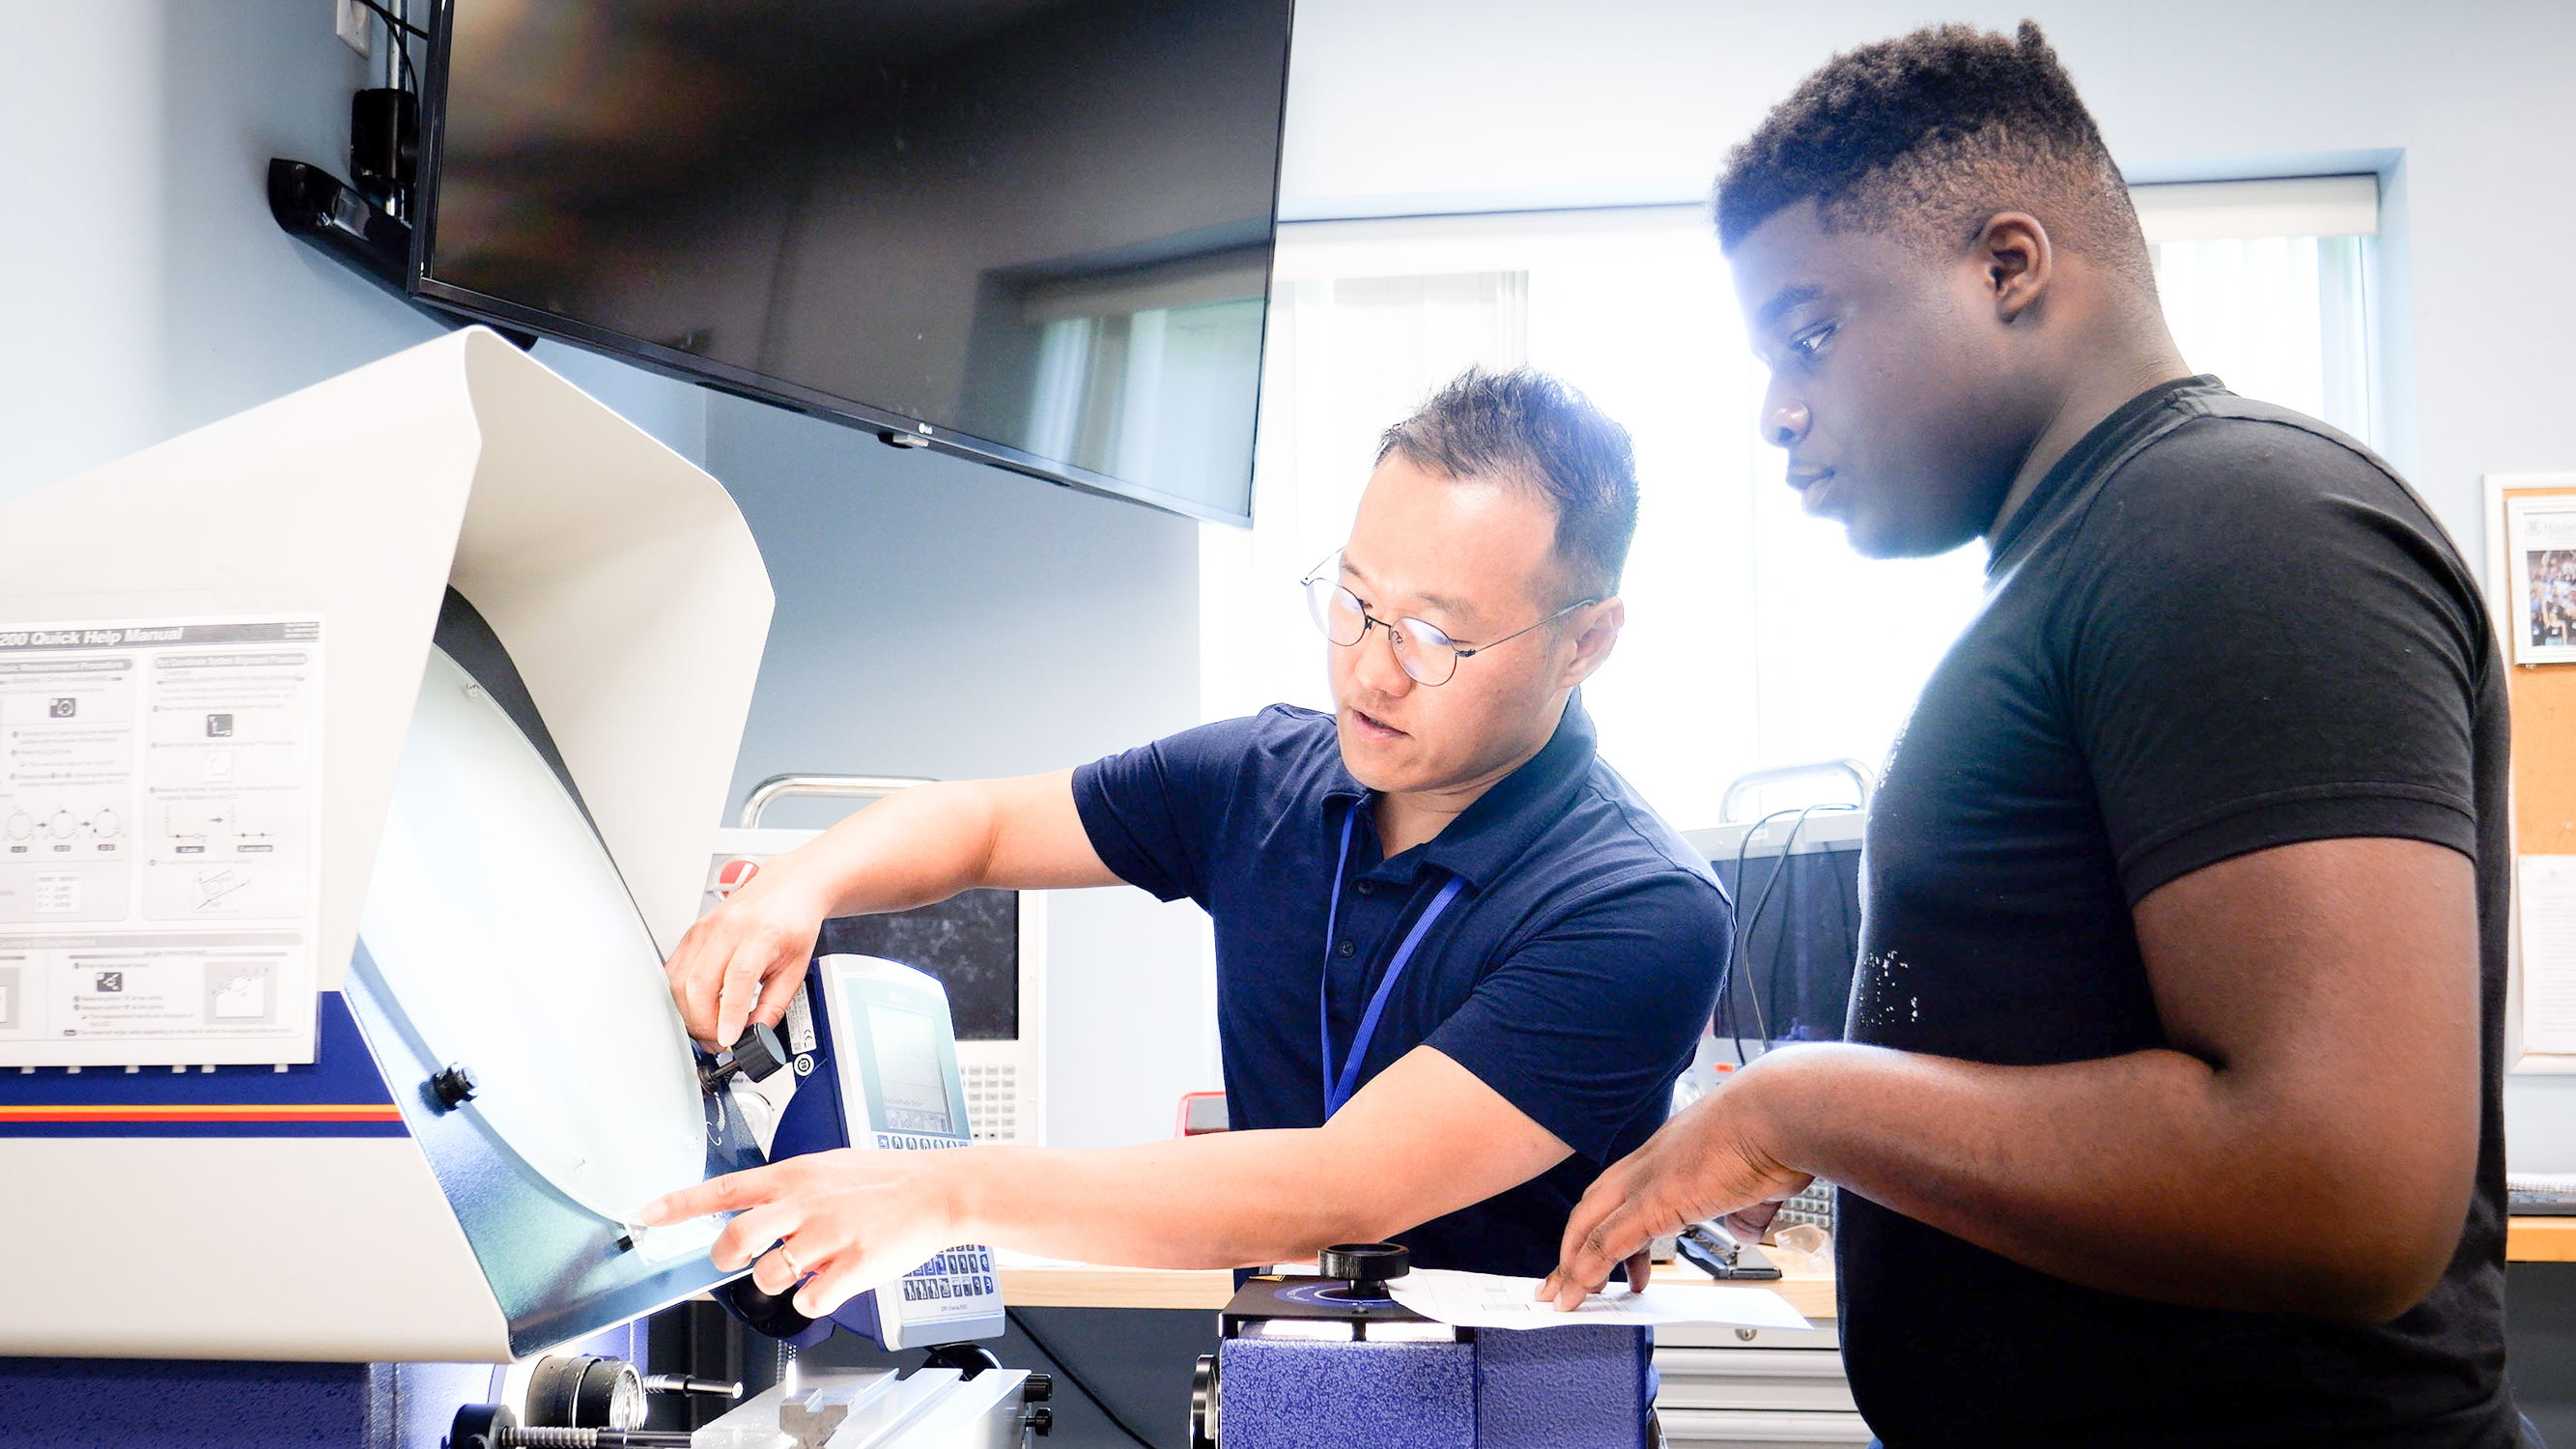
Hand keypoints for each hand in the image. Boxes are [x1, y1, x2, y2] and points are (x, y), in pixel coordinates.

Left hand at [637, 1148, 974, 1317]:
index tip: (647, 1214)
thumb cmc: (888, 1179)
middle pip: (737, 1238)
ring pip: (771, 1276)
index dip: (680, 1204)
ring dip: (778, 1282)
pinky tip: (831, 1285)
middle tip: (739, 1261)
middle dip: (728, 1259)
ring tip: (804, 1270)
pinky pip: (811, 1301)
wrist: (940, 1189)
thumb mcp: (829, 1165)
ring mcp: (829, 1235)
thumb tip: (750, 1205)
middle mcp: (807, 1203)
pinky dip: (815, 1301)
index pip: (725, 1188)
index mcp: (796, 1175)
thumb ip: (788, 1186)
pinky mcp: (853, 1265)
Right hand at [666, 857, 832, 1046]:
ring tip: (708, 1028)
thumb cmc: (793, 921)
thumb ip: (774, 1004)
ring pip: (680, 980)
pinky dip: (680, 995)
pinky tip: (697, 1007)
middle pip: (700, 983)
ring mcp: (705, 928)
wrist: (788, 887)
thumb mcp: (796, 968)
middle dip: (704, 1022)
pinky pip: (674, 970)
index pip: (737, 978)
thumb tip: (755, 1033)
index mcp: (761, 934)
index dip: (728, 1013)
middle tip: (718, 1040)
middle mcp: (728, 928)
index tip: (727, 1038)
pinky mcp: (692, 932)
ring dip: (689, 1013)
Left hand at [1538, 1060, 1812, 1309]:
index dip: (1611, 1226)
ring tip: (1567, 1296)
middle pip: (1593, 1206)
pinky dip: (1589, 1269)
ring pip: (1589, 1224)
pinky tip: (1581, 1291)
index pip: (1623, 1191)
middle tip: (1567, 1280)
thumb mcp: (1760, 1180)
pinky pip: (1607, 1241)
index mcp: (1672, 1153)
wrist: (1780, 1110)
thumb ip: (1746, 1210)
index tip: (1615, 1260)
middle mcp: (1650, 1162)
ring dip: (1573, 1263)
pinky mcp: (1653, 1201)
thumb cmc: (1778, 1131)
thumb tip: (1743, 1231)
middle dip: (1575, 1245)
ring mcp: (1647, 1180)